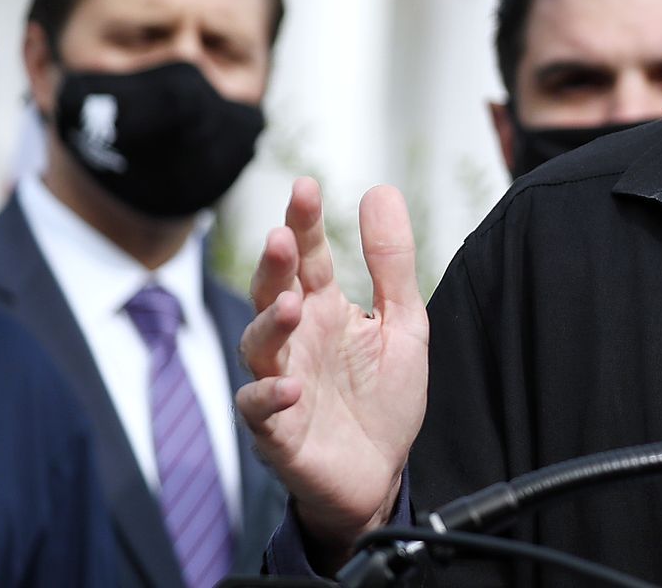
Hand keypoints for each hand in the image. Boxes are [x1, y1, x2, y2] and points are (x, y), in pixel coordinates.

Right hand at [235, 178, 428, 559]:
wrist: (381, 474)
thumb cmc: (383, 397)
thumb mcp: (403, 322)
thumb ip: (391, 262)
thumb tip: (380, 189)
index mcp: (323, 310)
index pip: (307, 258)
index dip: (304, 223)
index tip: (307, 187)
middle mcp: (295, 341)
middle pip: (272, 293)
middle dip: (275, 265)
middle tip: (283, 236)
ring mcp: (280, 383)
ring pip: (258, 346)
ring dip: (269, 324)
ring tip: (292, 306)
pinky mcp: (277, 431)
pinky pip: (259, 409)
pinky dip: (268, 397)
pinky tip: (289, 386)